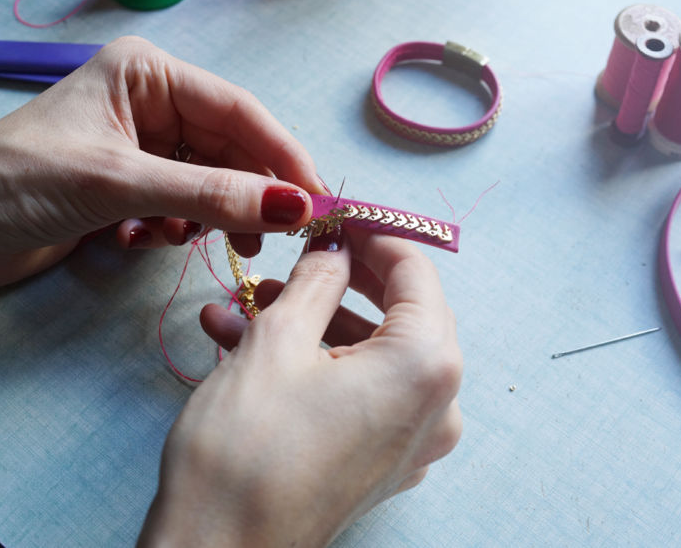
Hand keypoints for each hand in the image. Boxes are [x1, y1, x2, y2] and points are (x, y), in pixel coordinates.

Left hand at [0, 36, 323, 287]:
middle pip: (230, 148)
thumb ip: (211, 194)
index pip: (238, 111)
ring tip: (190, 241)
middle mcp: (150, 102)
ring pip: (210, 181)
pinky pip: (183, 204)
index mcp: (148, 73)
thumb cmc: (21, 183)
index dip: (283, 156)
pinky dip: (174, 227)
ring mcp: (141, 145)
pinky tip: (140, 239)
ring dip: (206, 215)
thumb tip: (293, 207)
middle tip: (270, 238)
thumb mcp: (121, 182)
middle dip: (247, 194)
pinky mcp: (130, 184)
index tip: (318, 202)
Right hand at [139, 229, 463, 546]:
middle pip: (398, 313)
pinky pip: (358, 392)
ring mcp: (412, 443)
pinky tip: (247, 345)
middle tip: (293, 255)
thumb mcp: (277, 340)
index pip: (415, 270)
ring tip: (244, 304)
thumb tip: (334, 247)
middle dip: (337, 279)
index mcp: (426, 365)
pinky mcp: (380, 464)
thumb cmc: (246, 450)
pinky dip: (314, 363)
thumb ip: (317, 279)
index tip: (331, 216)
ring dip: (310, 322)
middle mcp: (436, 407)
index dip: (369, 234)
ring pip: (369, 353)